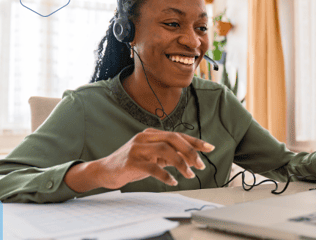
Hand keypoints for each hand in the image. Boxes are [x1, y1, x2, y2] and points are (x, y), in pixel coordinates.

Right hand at [94, 128, 214, 188]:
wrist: (105, 171)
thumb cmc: (132, 164)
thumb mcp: (152, 156)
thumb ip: (169, 155)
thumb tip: (191, 158)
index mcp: (151, 134)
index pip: (177, 135)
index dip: (195, 141)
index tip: (210, 148)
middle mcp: (144, 137)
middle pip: (173, 139)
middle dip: (190, 152)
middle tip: (200, 165)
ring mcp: (137, 148)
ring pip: (165, 151)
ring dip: (181, 163)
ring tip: (189, 175)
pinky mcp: (131, 162)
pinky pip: (152, 167)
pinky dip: (166, 175)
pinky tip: (173, 181)